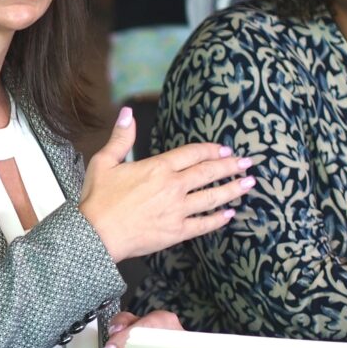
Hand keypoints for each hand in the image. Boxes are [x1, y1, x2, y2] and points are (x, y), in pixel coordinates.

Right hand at [80, 106, 252, 261]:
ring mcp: (177, 210)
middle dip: (231, 166)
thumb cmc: (98, 198)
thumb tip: (126, 113)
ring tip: (249, 183)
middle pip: (208, 173)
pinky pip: (204, 224)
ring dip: (233, 189)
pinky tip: (230, 215)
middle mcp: (173, 186)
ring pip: (212, 197)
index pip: (192, 154)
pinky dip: (219, 219)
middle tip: (247, 163)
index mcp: (158, 168)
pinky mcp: (177, 231)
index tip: (225, 149)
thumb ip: (121, 137)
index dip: (211, 150)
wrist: (96, 234)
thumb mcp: (104, 161)